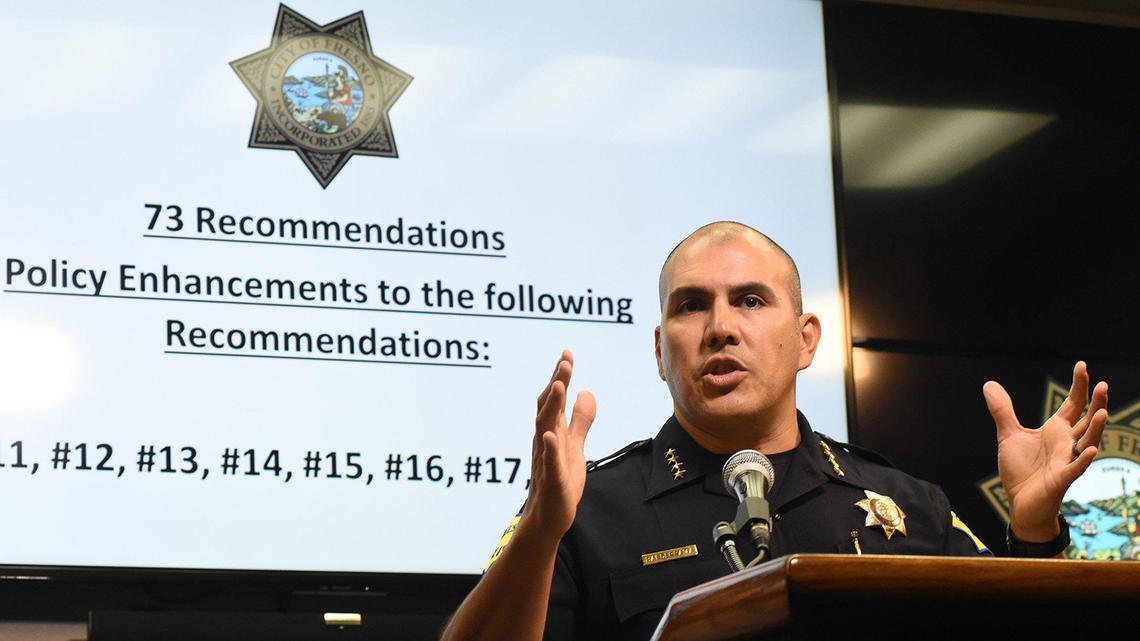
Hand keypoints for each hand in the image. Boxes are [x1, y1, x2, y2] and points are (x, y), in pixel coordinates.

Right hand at [522, 350, 596, 541]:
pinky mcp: (552, 480)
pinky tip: (551, 434)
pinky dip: (549, 447)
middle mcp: (545, 441)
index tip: (567, 353)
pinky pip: (549, 462)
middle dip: (556, 383)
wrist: (548, 518)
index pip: (554, 399)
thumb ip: (580, 420)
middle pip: (548, 407)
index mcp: (552, 432)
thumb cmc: (559, 482)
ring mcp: (546, 459)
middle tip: (565, 361)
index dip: (560, 377)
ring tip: (559, 385)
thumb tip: (587, 391)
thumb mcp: (575, 446)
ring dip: (551, 406)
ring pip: (545, 428)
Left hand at [984, 361, 1107, 541]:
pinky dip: (1083, 459)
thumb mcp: (1009, 435)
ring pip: (1088, 442)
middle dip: (1096, 404)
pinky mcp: (1061, 479)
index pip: (1074, 404)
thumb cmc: (1021, 470)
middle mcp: (1067, 443)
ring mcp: (1066, 460)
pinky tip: (1092, 450)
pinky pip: (1075, 468)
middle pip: (1087, 420)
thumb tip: (990, 384)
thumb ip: (1003, 411)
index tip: (1082, 365)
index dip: (1079, 386)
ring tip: (1102, 412)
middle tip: (1103, 385)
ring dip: (1096, 428)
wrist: (1020, 502)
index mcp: (1057, 430)